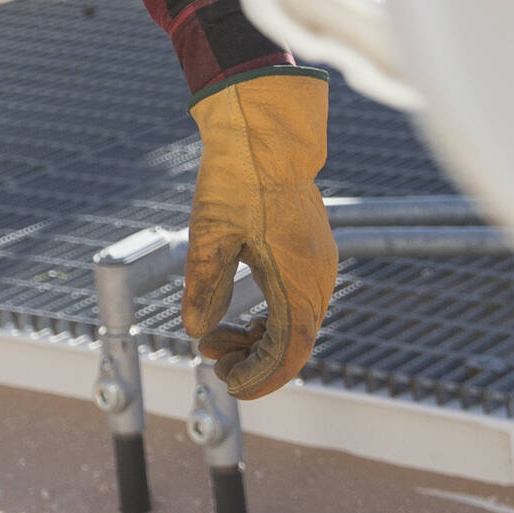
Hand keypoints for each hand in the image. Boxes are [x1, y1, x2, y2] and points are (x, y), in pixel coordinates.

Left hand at [183, 69, 336, 400]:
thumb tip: (195, 331)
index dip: (261, 378)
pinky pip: (296, 299)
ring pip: (295, 322)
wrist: (264, 126)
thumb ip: (205, 284)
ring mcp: (318, 263)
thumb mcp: (211, 231)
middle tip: (212, 361)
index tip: (229, 386)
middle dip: (254, 360)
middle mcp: (318, 277)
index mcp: (299, 278)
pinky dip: (269, 315)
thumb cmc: (238, 174)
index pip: (288, 352)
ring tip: (214, 340)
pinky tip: (236, 316)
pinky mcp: (309, 249)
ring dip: (258, 338)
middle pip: (293, 342)